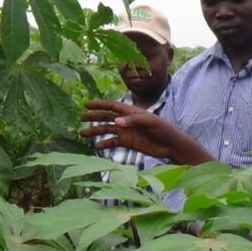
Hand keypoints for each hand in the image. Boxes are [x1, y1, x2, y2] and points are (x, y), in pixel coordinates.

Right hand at [80, 100, 214, 164]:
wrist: (170, 145)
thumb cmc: (163, 129)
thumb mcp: (150, 122)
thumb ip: (133, 121)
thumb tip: (115, 122)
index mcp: (131, 111)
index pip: (112, 106)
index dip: (99, 104)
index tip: (86, 104)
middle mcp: (126, 121)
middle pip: (106, 117)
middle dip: (93, 117)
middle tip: (81, 118)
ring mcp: (126, 132)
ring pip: (107, 130)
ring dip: (95, 132)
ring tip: (82, 134)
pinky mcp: (128, 142)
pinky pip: (113, 142)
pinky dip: (104, 144)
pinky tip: (96, 147)